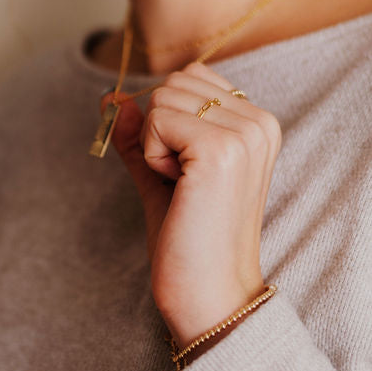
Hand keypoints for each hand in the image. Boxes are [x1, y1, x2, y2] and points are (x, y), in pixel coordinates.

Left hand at [108, 62, 280, 346]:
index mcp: (257, 123)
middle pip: (174, 83)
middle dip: (161, 131)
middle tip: (183, 183)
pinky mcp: (221, 148)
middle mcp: (259, 121)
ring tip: (184, 189)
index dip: (169, 123)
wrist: (208, 293)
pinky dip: (153, 158)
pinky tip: (179, 191)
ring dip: (155, 147)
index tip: (188, 173)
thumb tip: (111, 97)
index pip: (190, 77)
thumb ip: (139, 133)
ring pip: (163, 99)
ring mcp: (245, 133)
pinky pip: (157, 121)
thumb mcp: (159, 174)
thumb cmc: (188, 241)